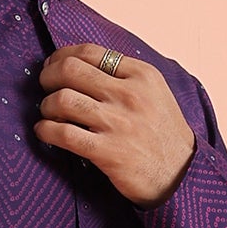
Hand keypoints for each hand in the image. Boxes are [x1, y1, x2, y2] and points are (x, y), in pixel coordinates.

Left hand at [35, 45, 199, 206]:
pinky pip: (63, 134)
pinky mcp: (107, 151)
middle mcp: (129, 94)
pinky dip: (46, 130)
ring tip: (48, 113)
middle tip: (45, 86)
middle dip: (48, 76)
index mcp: (141, 74)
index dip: (62, 56)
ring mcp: (117, 123)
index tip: (53, 64)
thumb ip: (126, 76)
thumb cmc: (164, 134)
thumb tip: (83, 66)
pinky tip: (44, 132)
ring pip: (62, 100)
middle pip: (70, 70)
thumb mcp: (155, 93)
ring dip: (46, 105)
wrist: (182, 175)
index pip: (90, 52)